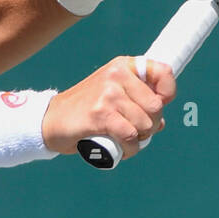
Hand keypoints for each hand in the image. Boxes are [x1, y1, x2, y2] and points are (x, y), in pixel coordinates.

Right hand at [42, 56, 175, 158]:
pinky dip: (130, 149)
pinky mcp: (101, 114)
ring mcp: (108, 94)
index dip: (167, 93)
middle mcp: (117, 76)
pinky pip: (130, 136)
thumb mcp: (110, 94)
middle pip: (156, 106)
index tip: (157, 107)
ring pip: (145, 124)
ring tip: (125, 141)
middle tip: (135, 131)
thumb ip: (135, 102)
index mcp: (122, 66)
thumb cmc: (84, 110)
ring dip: (139, 140)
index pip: (163, 73)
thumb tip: (160, 122)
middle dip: (150, 125)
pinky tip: (122, 151)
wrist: (51, 121)